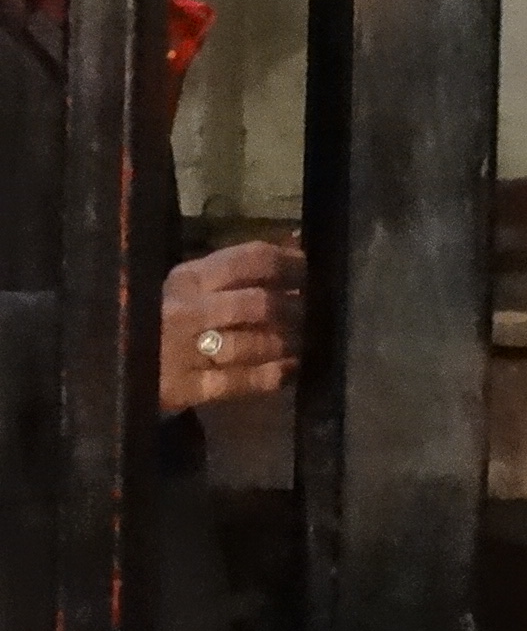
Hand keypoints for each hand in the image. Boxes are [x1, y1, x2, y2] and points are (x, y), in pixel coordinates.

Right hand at [160, 240, 301, 414]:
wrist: (109, 367)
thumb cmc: (160, 319)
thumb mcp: (191, 286)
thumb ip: (238, 269)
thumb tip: (300, 241)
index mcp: (187, 277)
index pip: (249, 260)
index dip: (290, 263)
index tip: (311, 271)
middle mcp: (183, 311)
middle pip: (257, 303)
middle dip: (294, 308)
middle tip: (313, 312)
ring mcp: (180, 352)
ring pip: (251, 343)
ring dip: (287, 341)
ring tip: (304, 340)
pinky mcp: (181, 389)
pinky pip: (237, 381)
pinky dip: (271, 375)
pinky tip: (290, 369)